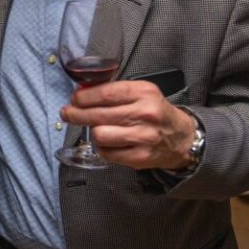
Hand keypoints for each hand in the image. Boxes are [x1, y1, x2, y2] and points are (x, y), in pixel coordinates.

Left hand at [61, 81, 195, 169]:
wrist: (182, 138)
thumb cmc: (156, 113)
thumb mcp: (142, 93)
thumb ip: (115, 91)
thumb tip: (82, 93)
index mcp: (144, 93)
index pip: (106, 93)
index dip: (84, 97)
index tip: (74, 98)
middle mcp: (145, 114)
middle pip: (98, 115)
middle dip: (76, 114)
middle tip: (67, 113)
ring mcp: (143, 137)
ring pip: (100, 134)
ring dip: (92, 131)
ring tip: (94, 128)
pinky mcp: (140, 157)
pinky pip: (107, 153)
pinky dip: (101, 147)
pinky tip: (106, 142)